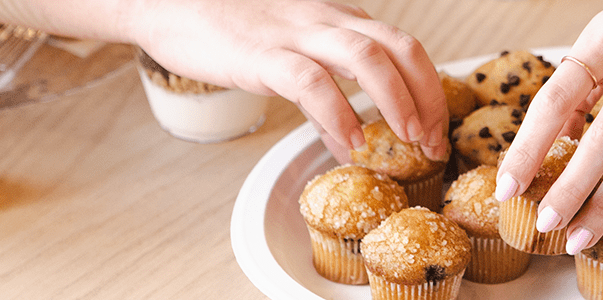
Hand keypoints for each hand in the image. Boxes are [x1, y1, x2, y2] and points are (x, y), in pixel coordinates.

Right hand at [129, 0, 448, 161]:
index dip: (430, 90)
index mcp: (340, 19)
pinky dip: (338, 115)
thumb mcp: (287, 59)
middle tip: (433, 141)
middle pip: (402, 49)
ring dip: (397, 102)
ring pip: (368, 58)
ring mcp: (296, 34)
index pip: (406, 49)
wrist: (164, 4)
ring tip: (407, 140)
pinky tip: (348, 144)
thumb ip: (322, 98)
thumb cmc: (226, 31)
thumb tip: (346, 141)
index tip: (438, 130)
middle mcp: (327, 20)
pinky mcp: (262, 54)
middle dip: (428, 97)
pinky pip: (312, 82)